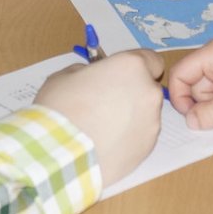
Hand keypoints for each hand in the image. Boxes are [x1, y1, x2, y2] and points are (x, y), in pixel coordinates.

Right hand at [34, 50, 165, 186]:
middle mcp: (148, 92)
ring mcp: (152, 122)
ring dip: (130, 116)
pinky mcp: (147, 147)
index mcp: (132, 67)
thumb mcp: (66, 76)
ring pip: (145, 114)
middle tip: (105, 102)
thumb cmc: (61, 109)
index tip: (121, 74)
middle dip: (131, 92)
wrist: (61, 153)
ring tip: (101, 127)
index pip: (151, 60)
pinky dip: (128, 137)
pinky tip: (105, 142)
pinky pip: (141, 136)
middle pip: (148, 88)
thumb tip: (94, 78)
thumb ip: (89, 72)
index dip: (135, 67)